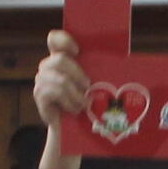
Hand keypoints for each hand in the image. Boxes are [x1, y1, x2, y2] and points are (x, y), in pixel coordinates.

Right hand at [32, 30, 88, 168]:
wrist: (75, 129)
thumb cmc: (87, 103)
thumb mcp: (95, 84)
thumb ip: (100, 70)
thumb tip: (128, 60)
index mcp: (62, 58)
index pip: (55, 39)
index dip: (64, 40)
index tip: (77, 50)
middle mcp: (49, 66)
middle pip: (60, 59)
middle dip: (77, 73)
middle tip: (88, 86)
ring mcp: (41, 80)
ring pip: (59, 79)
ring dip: (75, 93)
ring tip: (84, 104)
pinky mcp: (39, 95)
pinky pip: (54, 92)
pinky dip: (68, 101)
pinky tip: (75, 110)